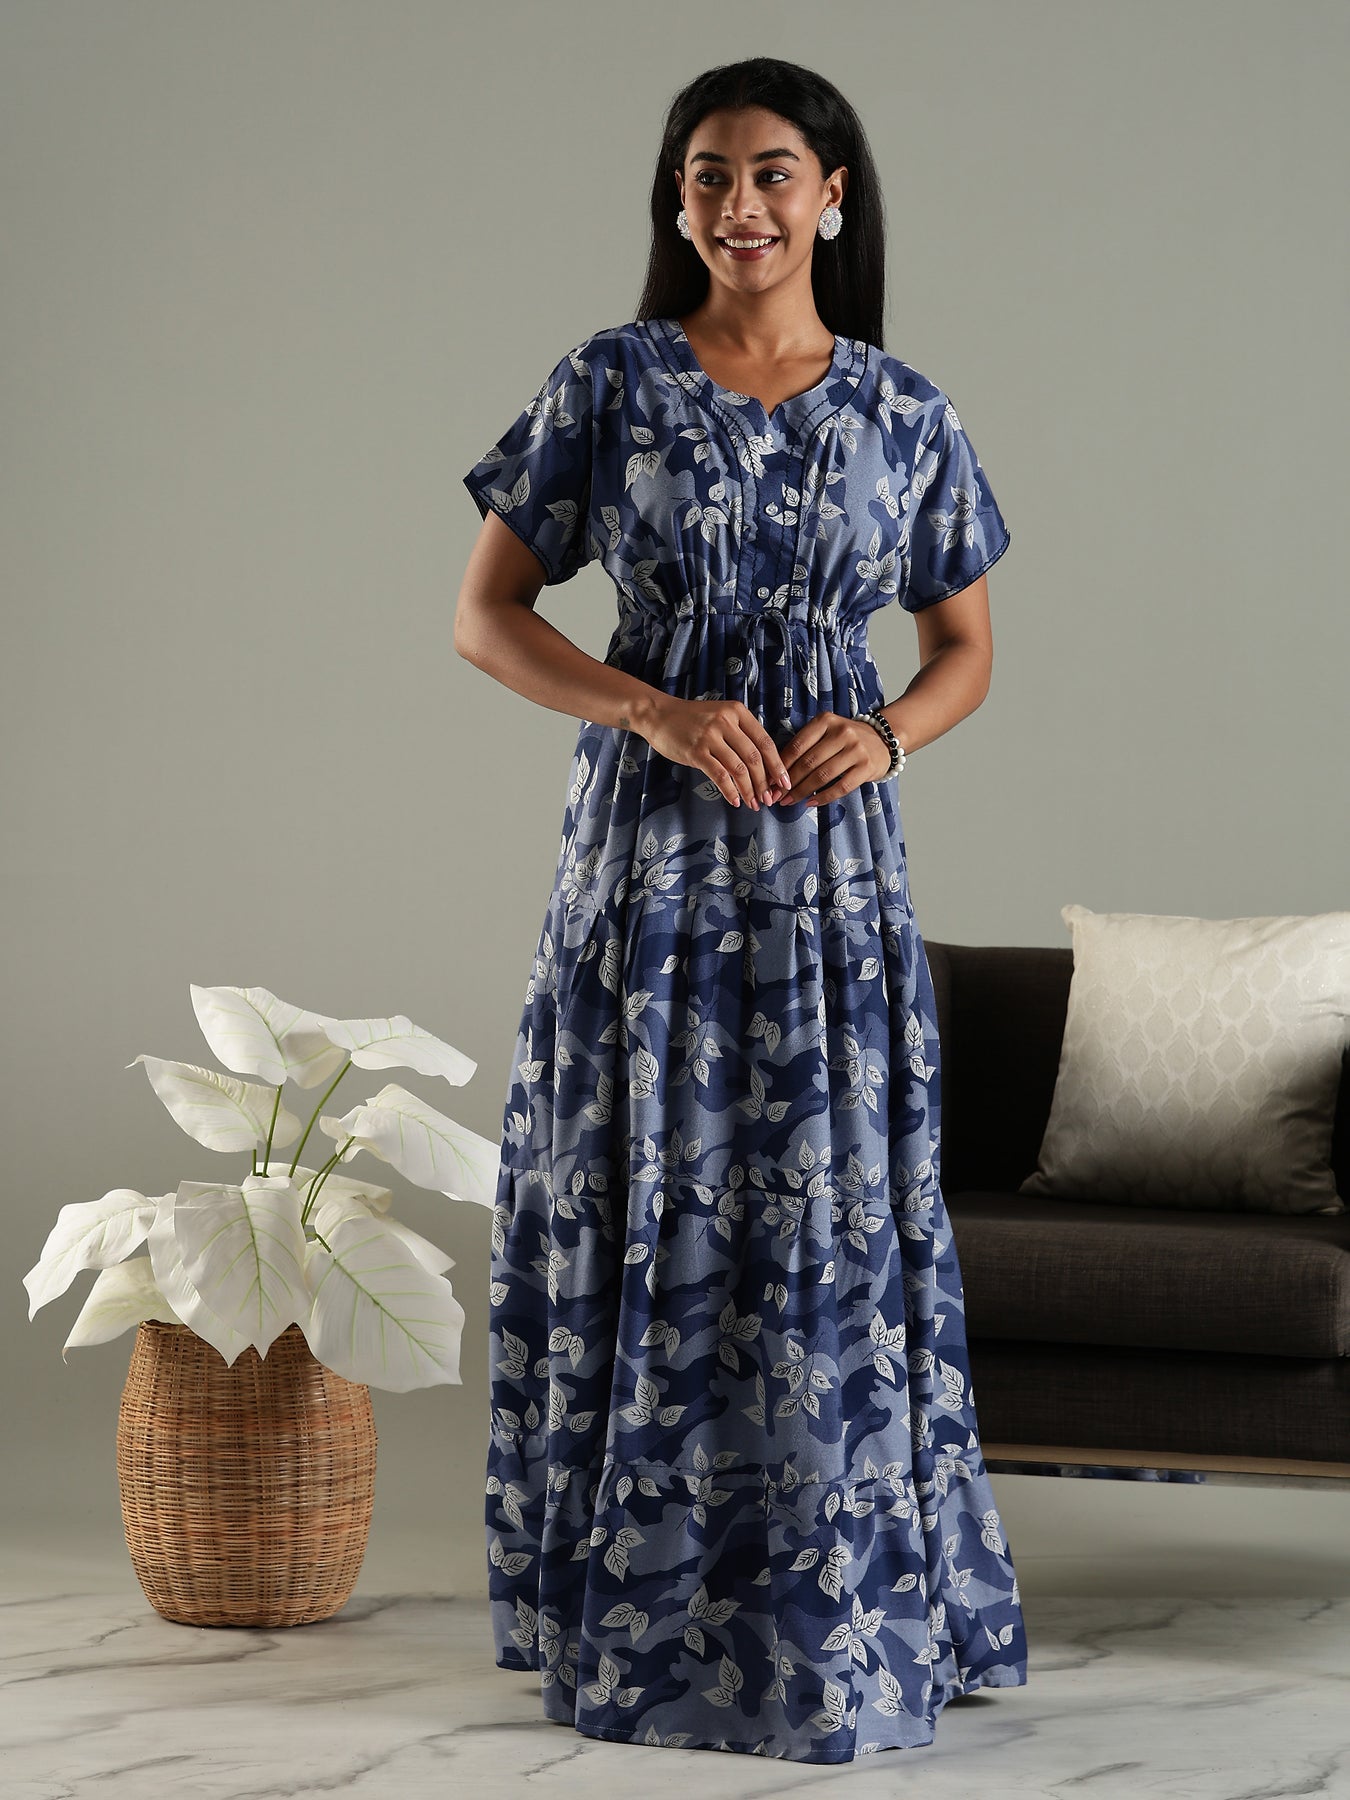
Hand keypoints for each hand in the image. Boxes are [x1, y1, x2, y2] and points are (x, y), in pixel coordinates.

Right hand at [639, 694, 792, 809]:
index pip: (765, 742)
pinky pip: (719, 775)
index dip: (777, 765)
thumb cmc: (693, 720)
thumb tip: (763, 767)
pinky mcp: (696, 751)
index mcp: (737, 712)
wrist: (659, 715)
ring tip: (754, 804)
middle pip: (754, 757)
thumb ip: (741, 734)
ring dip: (749, 790)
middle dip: (765, 782)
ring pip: (738, 768)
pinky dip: (730, 791)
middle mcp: (726, 722)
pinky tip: (735, 800)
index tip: (784, 783)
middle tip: (768, 799)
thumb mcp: (721, 717)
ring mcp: (710, 736)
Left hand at [775, 711, 892, 806]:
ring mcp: (856, 750)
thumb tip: (776, 773)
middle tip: (776, 795)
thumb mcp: (826, 732)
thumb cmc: (846, 739)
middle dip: (788, 782)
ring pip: (822, 776)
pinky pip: (840, 787)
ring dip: (802, 792)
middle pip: (808, 762)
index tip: (769, 781)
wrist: (884, 739)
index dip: (780, 766)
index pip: (797, 745)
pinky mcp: (866, 767)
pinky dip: (822, 797)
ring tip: (789, 801)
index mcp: (826, 721)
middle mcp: (842, 732)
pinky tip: (810, 803)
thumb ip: (805, 746)